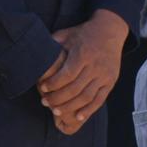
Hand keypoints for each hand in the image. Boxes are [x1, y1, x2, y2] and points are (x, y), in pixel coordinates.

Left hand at [40, 9, 127, 133]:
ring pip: (86, 97)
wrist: (110, 30)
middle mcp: (95, 65)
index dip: (53, 85)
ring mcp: (104, 74)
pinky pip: (100, 99)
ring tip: (56, 111)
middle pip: (75, 89)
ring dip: (70, 107)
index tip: (42, 88)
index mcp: (83, 54)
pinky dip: (89, 110)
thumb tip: (35, 54)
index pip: (67, 75)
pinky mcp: (111, 80)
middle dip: (58, 99)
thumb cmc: (83, 34)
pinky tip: (78, 116)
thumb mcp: (67, 34)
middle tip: (45, 103)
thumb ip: (52, 43)